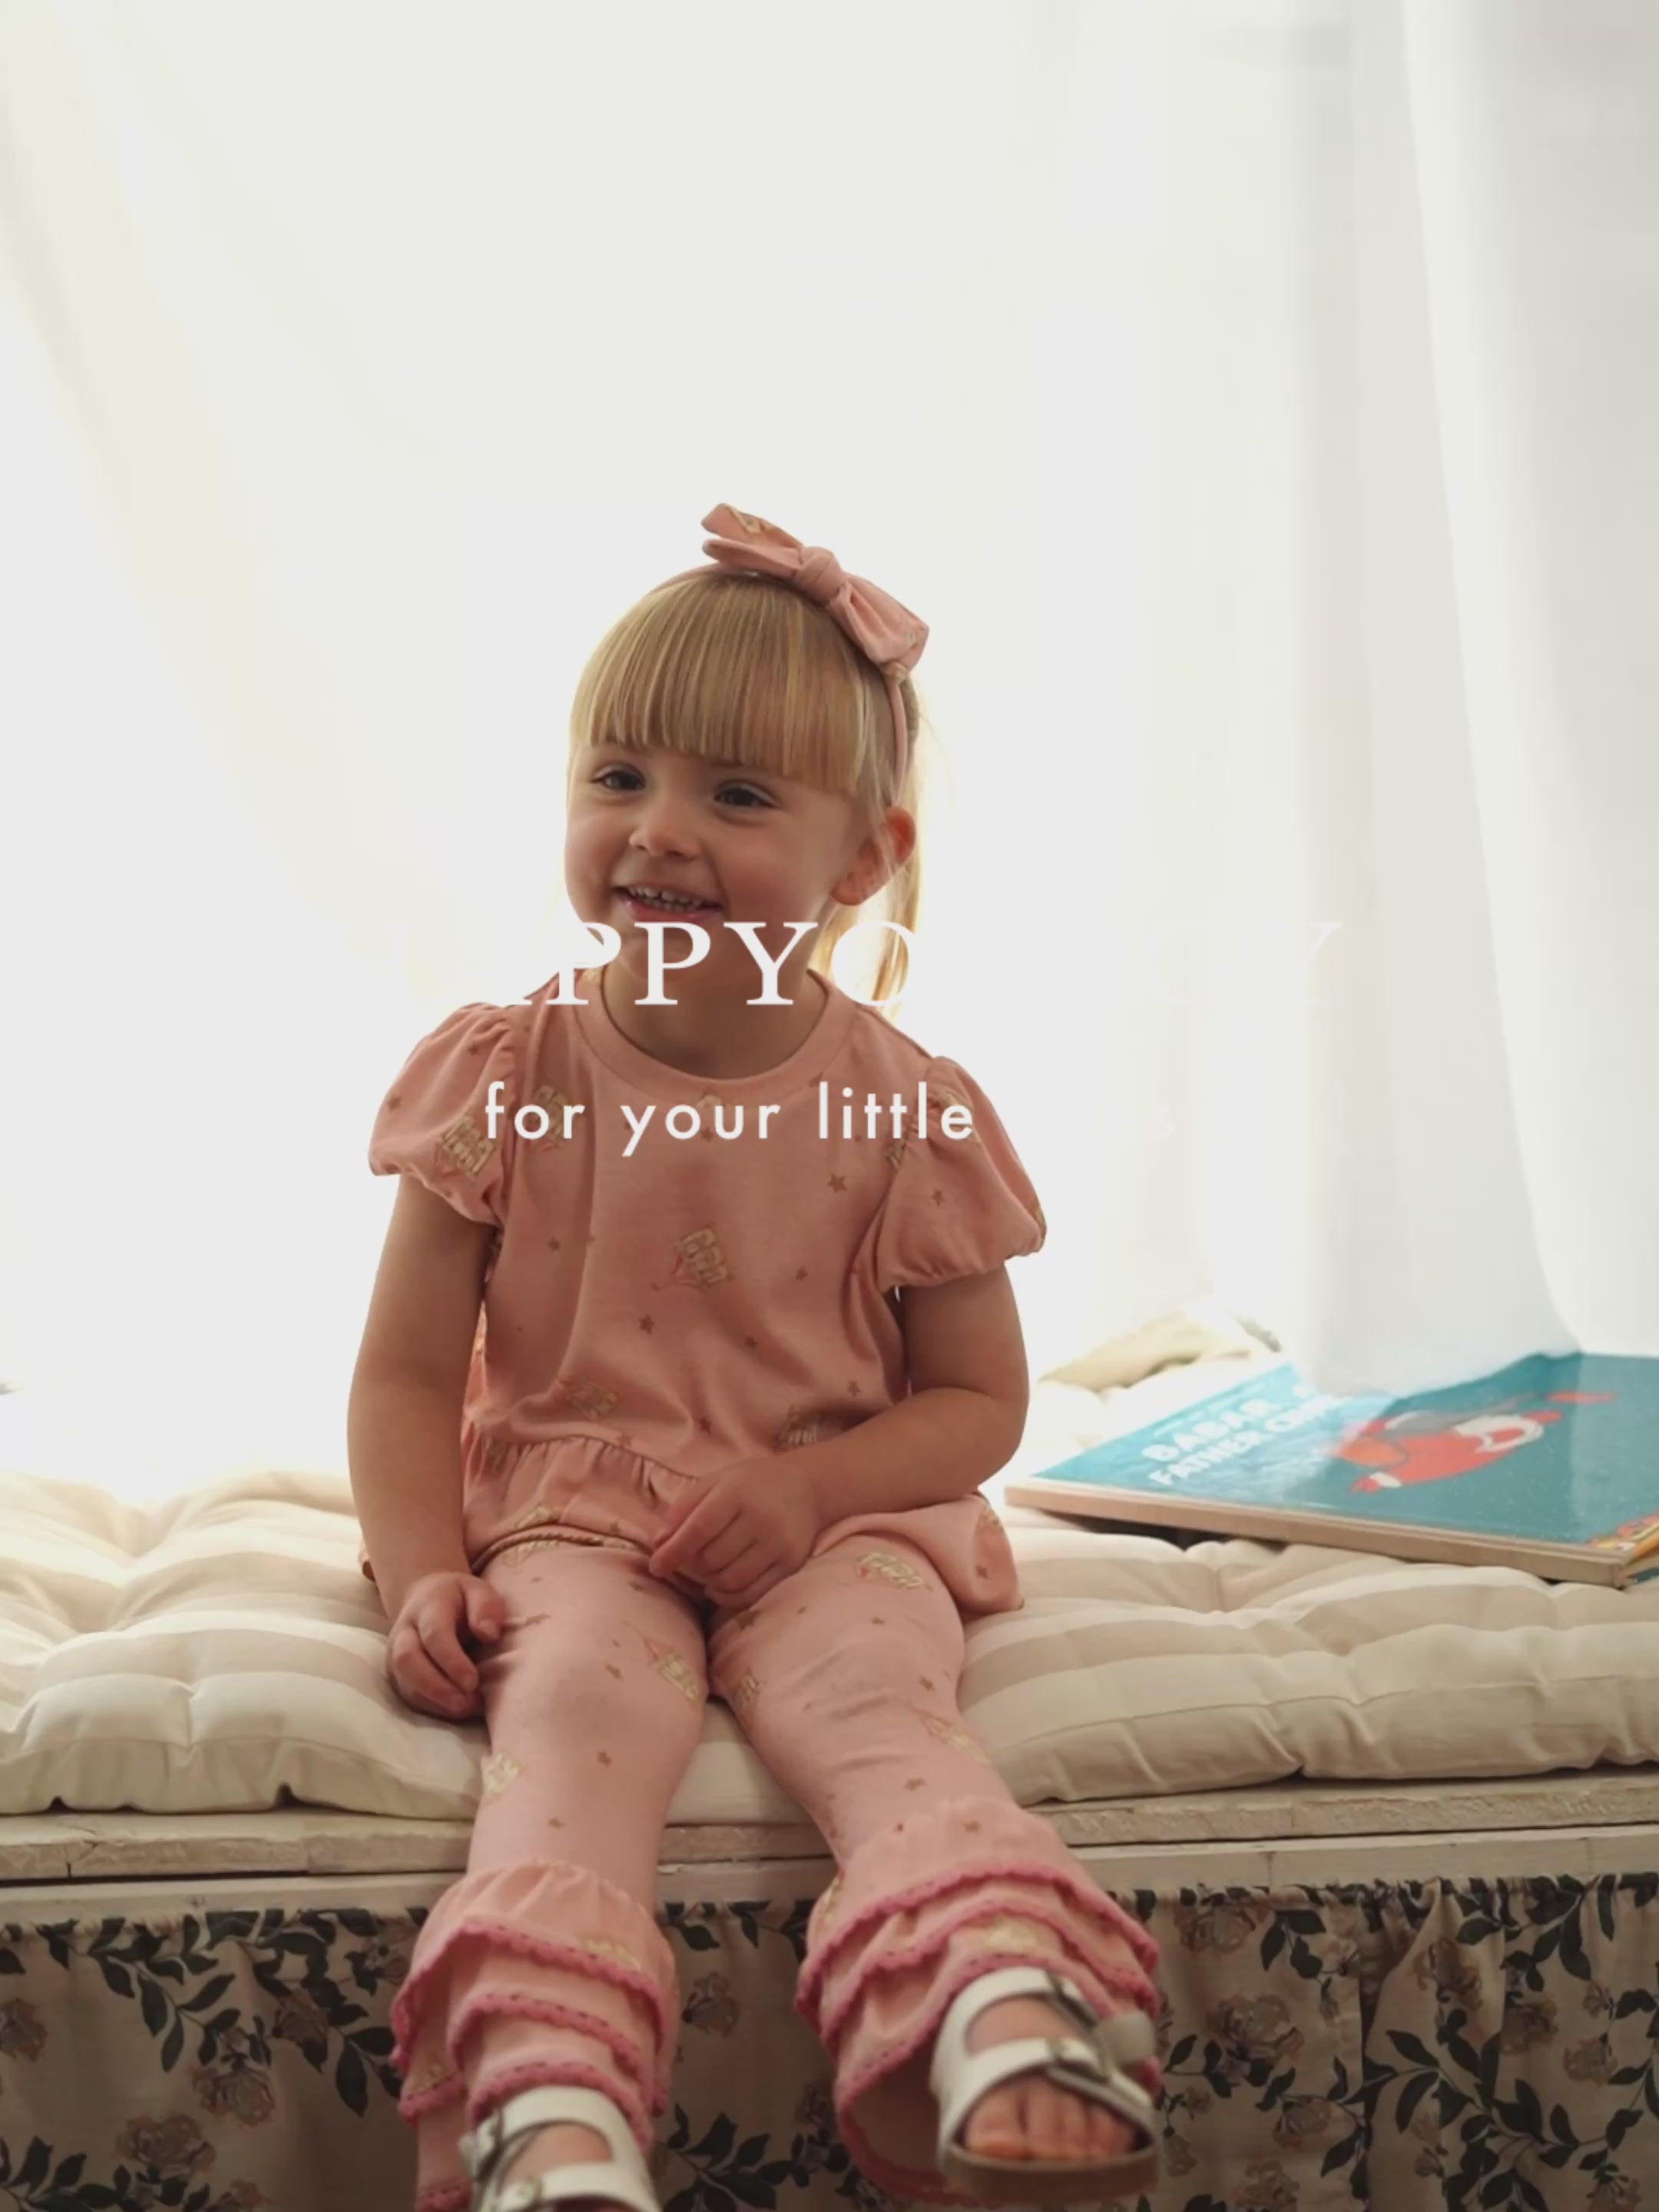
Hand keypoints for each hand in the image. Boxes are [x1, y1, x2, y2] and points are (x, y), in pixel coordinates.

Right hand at [385, 1569, 506, 1721]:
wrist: (427, 1600)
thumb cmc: (461, 1599)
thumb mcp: (479, 1591)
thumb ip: (486, 1608)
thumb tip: (489, 1634)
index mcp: (428, 1606)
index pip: (433, 1635)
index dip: (451, 1661)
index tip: (473, 1682)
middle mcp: (405, 1631)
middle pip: (408, 1661)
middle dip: (437, 1687)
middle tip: (468, 1701)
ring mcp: (395, 1655)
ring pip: (404, 1682)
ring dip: (435, 1701)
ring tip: (467, 1708)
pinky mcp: (397, 1675)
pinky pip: (408, 1696)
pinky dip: (432, 1708)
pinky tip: (457, 1709)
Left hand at [649, 1456, 820, 1609]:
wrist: (806, 1487)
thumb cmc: (751, 1483)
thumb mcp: (715, 1482)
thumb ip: (684, 1508)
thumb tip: (658, 1543)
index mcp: (737, 1492)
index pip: (699, 1528)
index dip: (674, 1551)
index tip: (656, 1566)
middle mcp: (761, 1518)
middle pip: (713, 1557)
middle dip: (691, 1565)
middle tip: (687, 1560)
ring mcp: (778, 1543)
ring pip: (731, 1579)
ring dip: (709, 1581)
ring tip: (705, 1570)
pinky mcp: (791, 1563)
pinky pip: (752, 1593)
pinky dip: (728, 1596)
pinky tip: (719, 1585)